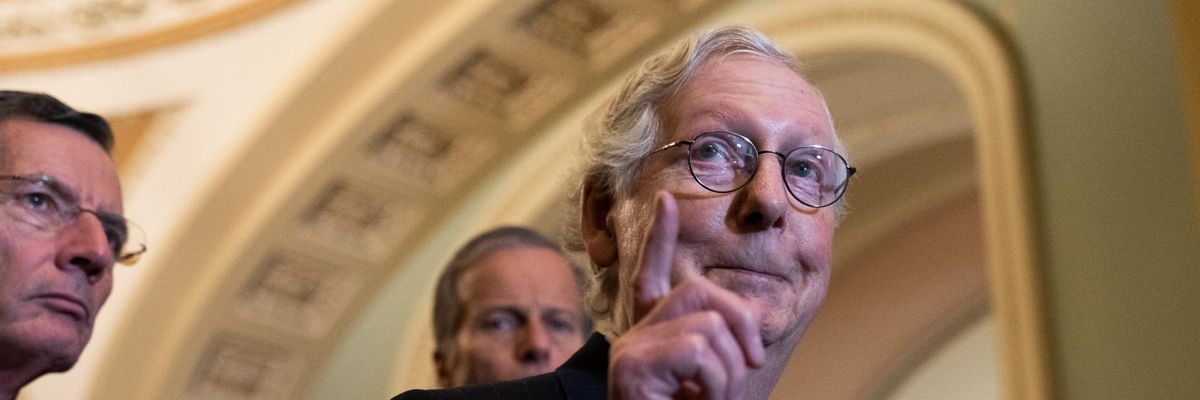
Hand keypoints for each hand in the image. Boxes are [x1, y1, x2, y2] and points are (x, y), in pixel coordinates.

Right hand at [608, 191, 764, 399]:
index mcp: (654, 338)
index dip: (658, 237)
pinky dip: (713, 383)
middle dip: (740, 326)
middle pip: (701, 291)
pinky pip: (698, 349)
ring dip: (728, 372)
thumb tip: (739, 320)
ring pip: (708, 325)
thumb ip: (716, 350)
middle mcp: (635, 338)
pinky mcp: (632, 368)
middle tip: (747, 367)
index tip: (665, 201)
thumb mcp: (710, 384)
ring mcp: (630, 352)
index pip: (651, 276)